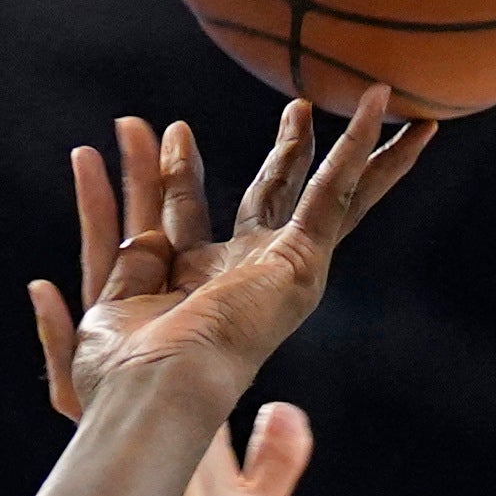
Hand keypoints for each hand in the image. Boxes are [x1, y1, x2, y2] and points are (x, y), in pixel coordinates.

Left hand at [27, 99, 429, 427]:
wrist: (152, 396)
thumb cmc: (119, 374)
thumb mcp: (111, 299)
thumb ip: (129, 258)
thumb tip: (139, 224)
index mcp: (186, 286)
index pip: (187, 214)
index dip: (180, 172)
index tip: (172, 130)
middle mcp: (240, 277)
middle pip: (271, 199)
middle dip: (286, 153)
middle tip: (299, 109)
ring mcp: (280, 272)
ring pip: (326, 195)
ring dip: (350, 146)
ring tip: (376, 98)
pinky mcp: (303, 264)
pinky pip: (336, 194)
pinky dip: (360, 148)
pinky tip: (385, 108)